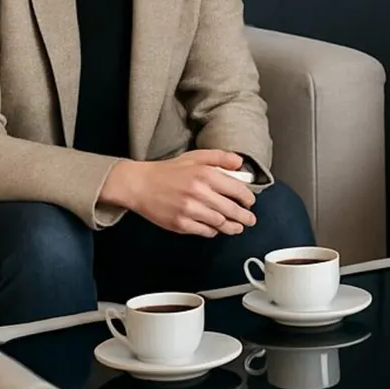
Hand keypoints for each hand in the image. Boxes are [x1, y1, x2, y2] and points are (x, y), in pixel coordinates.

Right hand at [101, 149, 256, 236]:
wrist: (139, 185)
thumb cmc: (168, 171)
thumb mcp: (195, 157)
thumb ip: (219, 157)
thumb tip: (240, 163)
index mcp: (205, 174)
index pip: (237, 190)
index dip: (248, 198)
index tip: (250, 202)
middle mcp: (199, 193)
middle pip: (232, 210)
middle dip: (245, 217)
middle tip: (250, 220)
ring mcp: (189, 210)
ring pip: (220, 223)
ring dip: (233, 227)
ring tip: (238, 227)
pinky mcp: (180, 224)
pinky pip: (205, 231)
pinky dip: (213, 231)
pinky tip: (215, 228)